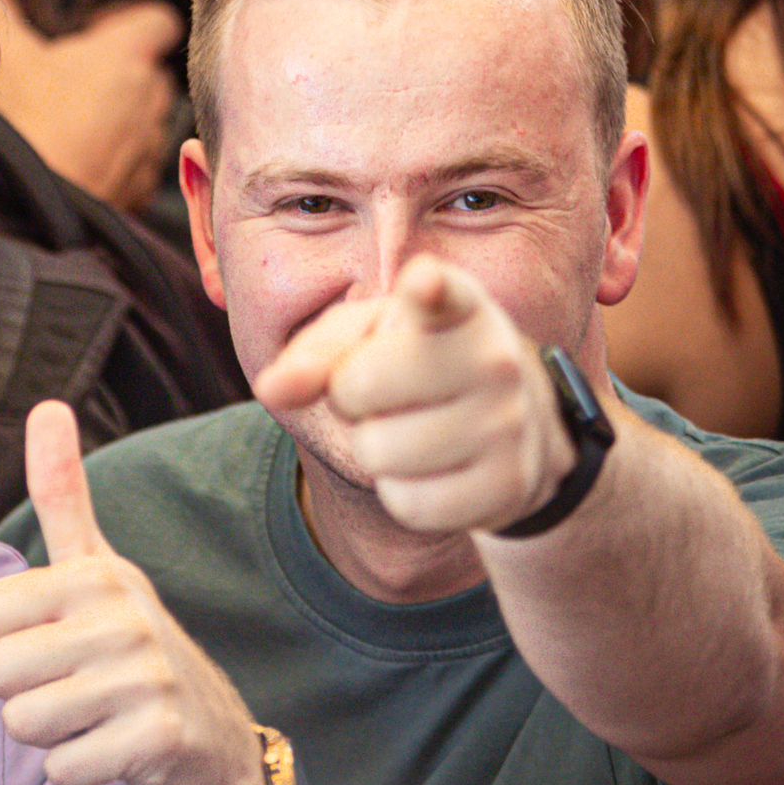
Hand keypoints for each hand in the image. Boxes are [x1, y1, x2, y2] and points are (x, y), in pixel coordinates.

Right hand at [0, 0, 183, 212]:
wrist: (28, 204)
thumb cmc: (25, 128)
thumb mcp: (4, 58)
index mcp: (125, 55)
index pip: (159, 21)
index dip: (133, 20)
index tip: (99, 30)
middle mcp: (148, 97)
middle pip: (153, 70)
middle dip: (123, 71)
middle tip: (78, 78)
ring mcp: (148, 143)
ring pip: (148, 118)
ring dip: (123, 116)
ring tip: (76, 123)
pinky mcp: (141, 185)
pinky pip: (140, 162)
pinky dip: (120, 159)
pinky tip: (82, 160)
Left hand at [0, 401, 270, 784]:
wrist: (213, 736)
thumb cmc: (130, 645)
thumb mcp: (98, 567)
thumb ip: (62, 492)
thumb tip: (46, 404)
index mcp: (93, 575)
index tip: (46, 641)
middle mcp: (121, 619)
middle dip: (19, 693)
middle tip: (69, 686)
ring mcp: (144, 679)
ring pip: (23, 723)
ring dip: (48, 733)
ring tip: (91, 715)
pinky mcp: (157, 739)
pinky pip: (61, 768)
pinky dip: (77, 768)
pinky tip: (112, 748)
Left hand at [255, 255, 574, 539]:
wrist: (513, 426)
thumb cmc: (418, 365)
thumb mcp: (367, 339)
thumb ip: (313, 354)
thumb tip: (270, 387)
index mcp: (459, 306)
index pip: (444, 292)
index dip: (428, 288)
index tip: (422, 281)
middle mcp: (494, 357)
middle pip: (360, 385)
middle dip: (350, 396)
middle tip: (383, 391)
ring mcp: (509, 422)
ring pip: (379, 451)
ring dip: (376, 448)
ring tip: (411, 427)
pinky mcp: (509, 484)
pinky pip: (410, 504)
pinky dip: (404, 493)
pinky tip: (433, 468)